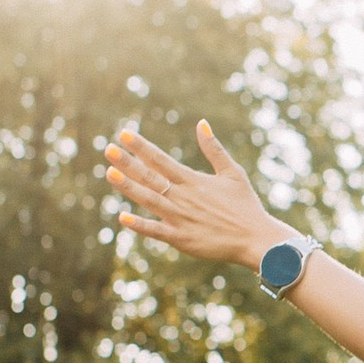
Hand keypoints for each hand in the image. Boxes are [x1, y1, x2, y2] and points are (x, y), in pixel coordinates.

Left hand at [106, 118, 281, 266]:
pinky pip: (156, 231)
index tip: (124, 134)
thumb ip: (213, 149)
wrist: (256, 238)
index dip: (141, 147)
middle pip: (150, 176)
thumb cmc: (246, 206)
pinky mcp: (181, 239)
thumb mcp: (232, 172)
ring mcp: (180, 218)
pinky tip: (122, 217)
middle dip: (127, 162)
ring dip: (128, 187)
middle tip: (108, 149)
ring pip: (148, 199)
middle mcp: (183, 197)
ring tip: (109, 173)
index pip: (161, 159)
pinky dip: (139, 225)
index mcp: (193, 180)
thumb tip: (202, 123)